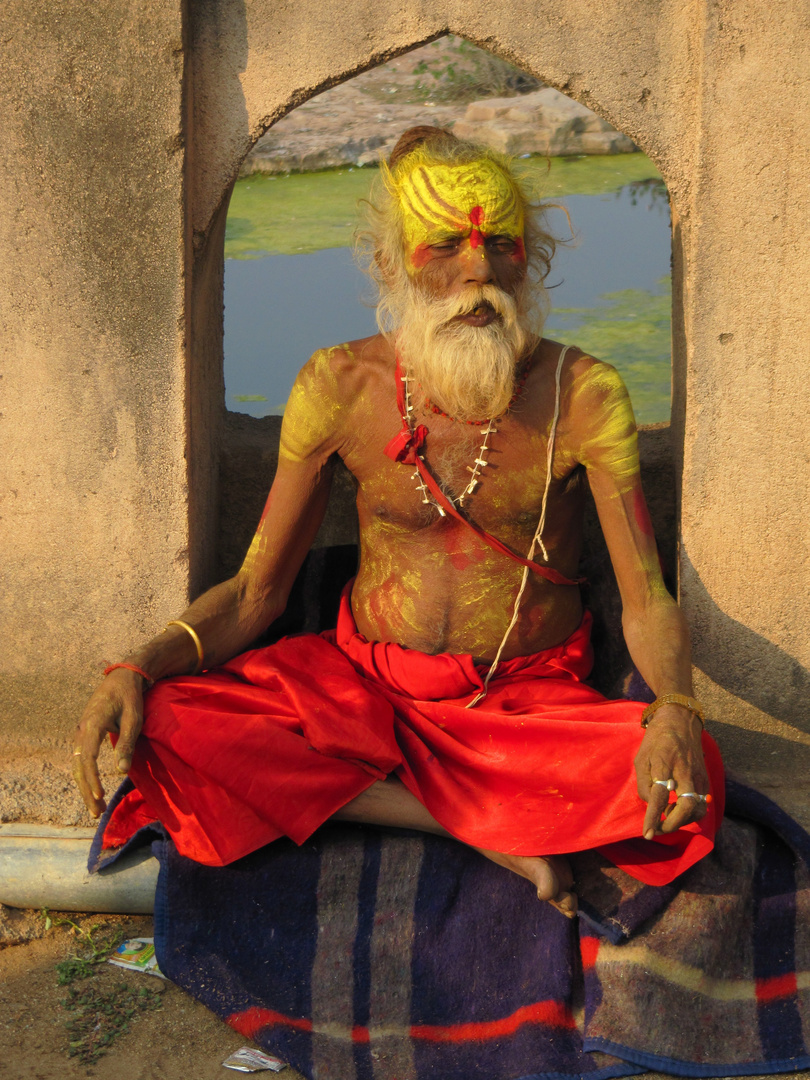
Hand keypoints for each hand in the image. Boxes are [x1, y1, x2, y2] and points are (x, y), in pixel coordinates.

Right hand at [72, 668, 144, 817]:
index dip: (92, 778)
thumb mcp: (134, 718)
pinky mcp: (84, 737)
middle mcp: (81, 730)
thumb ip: (126, 743)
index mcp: (92, 723)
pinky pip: (81, 761)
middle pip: (79, 767)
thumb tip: (120, 771)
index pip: (87, 757)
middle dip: (87, 791)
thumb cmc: (130, 697)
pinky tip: (93, 792)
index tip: (100, 794)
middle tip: (97, 813)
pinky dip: (86, 778)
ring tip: (95, 810)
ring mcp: (80, 733)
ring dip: (85, 788)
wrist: (121, 677)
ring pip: (77, 766)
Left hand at [634, 703, 709, 840]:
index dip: (653, 817)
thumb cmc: (656, 739)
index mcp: (664, 762)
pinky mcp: (705, 779)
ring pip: (697, 809)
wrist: (680, 720)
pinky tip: (676, 809)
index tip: (647, 833)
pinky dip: (690, 813)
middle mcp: (685, 770)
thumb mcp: (642, 757)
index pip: (659, 795)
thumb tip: (651, 804)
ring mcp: (698, 775)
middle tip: (657, 829)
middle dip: (672, 824)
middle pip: (686, 806)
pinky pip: (701, 803)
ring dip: (682, 820)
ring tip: (665, 817)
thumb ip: (644, 782)